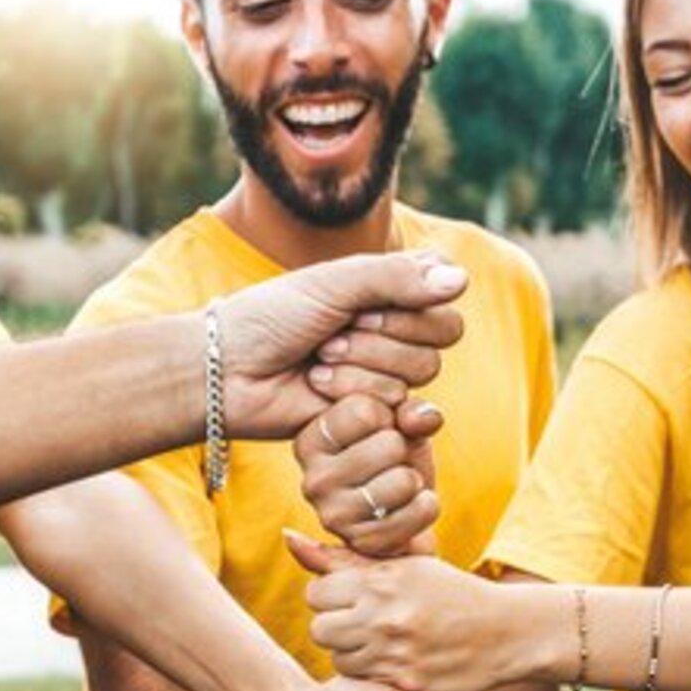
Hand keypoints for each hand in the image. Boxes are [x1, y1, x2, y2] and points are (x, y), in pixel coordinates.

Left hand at [216, 252, 465, 438]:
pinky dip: (353, 395)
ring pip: (418, 374)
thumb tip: (462, 280)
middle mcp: (395, 330)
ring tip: (318, 362)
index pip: (444, 295)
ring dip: (360, 367)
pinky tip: (319, 389)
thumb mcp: (334, 283)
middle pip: (438, 339)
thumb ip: (397, 277)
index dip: (407, 303)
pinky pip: (395, 407)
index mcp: (390, 289)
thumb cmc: (272, 317)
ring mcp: (385, 372)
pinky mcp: (373, 413)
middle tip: (329, 336)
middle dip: (379, 338)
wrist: (229, 372)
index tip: (356, 303)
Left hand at [291, 533, 516, 690]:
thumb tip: (287, 539)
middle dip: (336, 628)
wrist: (507, 632)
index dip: (332, 598)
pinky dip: (373, 675)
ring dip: (353, 654)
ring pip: (338, 659)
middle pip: (320, 629)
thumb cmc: (450, 593)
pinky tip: (396, 662)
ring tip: (382, 643)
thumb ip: (342, 558)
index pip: (317, 593)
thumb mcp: (403, 565)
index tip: (354, 599)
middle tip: (363, 624)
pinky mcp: (406, 683)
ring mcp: (395, 651)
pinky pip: (364, 682)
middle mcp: (385, 614)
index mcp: (383, 578)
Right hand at [294, 394, 442, 555]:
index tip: (381, 429)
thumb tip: (424, 417)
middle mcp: (314, 479)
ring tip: (400, 484)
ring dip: (414, 479)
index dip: (389, 415)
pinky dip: (426, 506)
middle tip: (393, 462)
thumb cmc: (397, 455)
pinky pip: (417, 513)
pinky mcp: (363, 543)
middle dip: (405, 449)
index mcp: (312, 441)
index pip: (364, 410)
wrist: (405, 508)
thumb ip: (411, 410)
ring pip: (404, 480)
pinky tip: (412, 505)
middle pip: (390, 444)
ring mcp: (334, 516)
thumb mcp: (401, 422)